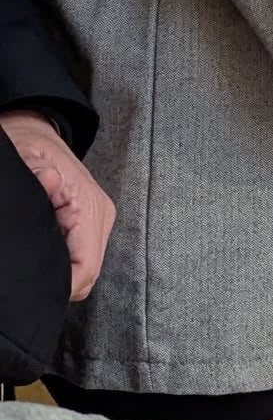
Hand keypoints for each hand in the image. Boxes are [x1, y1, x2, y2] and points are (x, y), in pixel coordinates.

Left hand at [0, 109, 115, 299]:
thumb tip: (48, 182)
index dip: (59, 285)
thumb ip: (37, 175)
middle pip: (86, 275)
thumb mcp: (26, 158)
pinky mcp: (89, 224)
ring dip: (59, 273)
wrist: (37, 133)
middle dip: (57, 282)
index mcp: (90, 206)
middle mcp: (100, 217)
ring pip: (84, 270)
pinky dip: (61, 264)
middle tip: (25, 275)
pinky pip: (80, 259)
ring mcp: (97, 222)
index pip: (85, 269)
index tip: (31, 287)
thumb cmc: (30, 147)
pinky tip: (41, 254)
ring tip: (30, 261)